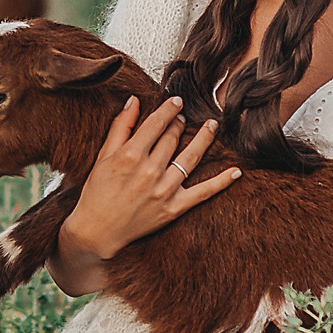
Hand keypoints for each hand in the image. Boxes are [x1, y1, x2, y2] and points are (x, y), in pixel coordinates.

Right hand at [57, 95, 240, 264]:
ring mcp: (164, 190)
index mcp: (129, 155)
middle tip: (184, 117)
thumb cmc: (97, 192)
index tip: (177, 101)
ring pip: (191, 158)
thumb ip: (121, 127)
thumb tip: (134, 101)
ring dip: (204, 139)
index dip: (169, 109)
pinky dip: (221, 182)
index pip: (156, 124)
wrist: (97, 231)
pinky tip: (236, 171)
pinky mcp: (173, 208)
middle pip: (172, 138)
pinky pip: (203, 192)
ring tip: (212, 126)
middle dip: (180, 124)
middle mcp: (149, 171)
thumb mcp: (103, 157)